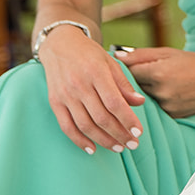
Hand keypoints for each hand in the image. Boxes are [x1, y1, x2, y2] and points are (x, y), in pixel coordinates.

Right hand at [38, 25, 145, 153]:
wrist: (60, 45)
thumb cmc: (90, 54)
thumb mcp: (111, 63)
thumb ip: (124, 84)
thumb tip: (139, 103)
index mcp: (96, 72)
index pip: (114, 102)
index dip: (127, 119)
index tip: (139, 132)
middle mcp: (79, 85)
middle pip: (101, 117)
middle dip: (119, 134)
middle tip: (133, 144)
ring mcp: (65, 95)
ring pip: (85, 125)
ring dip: (103, 140)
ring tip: (118, 148)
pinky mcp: (55, 102)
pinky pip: (66, 126)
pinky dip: (79, 140)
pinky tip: (92, 149)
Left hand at [115, 46, 194, 117]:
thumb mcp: (169, 53)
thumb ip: (140, 54)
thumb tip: (115, 56)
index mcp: (158, 72)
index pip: (127, 73)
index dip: (123, 70)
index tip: (119, 68)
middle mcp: (161, 91)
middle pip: (132, 89)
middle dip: (131, 83)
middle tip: (133, 77)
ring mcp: (167, 106)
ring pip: (143, 101)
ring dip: (142, 95)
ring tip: (153, 85)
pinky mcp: (172, 116)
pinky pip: (154, 110)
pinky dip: (154, 104)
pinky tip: (162, 96)